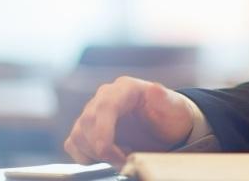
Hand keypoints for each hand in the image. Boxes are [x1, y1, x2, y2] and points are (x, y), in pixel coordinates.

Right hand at [64, 76, 195, 166]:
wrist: (168, 127)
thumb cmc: (171, 115)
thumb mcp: (174, 107)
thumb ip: (164, 98)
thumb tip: (154, 89)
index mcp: (125, 88)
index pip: (105, 106)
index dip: (102, 130)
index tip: (106, 151)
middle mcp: (105, 97)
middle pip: (87, 122)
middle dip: (102, 148)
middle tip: (124, 160)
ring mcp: (94, 113)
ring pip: (78, 135)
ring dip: (95, 153)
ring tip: (121, 156)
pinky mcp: (88, 129)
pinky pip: (74, 143)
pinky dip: (86, 156)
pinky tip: (107, 156)